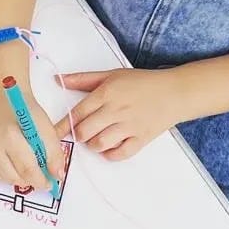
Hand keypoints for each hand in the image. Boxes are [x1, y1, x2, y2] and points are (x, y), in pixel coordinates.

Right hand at [0, 86, 63, 189]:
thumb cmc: (25, 112)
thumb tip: (58, 175)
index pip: (27, 169)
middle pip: (16, 177)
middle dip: (32, 182)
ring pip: (6, 179)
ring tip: (32, 171)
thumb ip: (54, 153)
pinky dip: (11, 173)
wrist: (3, 101)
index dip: (41, 180)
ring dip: (21, 179)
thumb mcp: (45, 128)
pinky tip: (18, 163)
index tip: (51, 184)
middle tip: (43, 179)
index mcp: (11, 136)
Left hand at [55, 68, 184, 159]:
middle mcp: (116, 110)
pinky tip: (110, 147)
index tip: (52, 134)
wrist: (176, 91)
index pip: (77, 114)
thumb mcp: (112, 75)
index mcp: (107, 93)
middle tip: (81, 133)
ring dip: (93, 145)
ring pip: (99, 144)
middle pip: (84, 132)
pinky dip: (110, 154)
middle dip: (78, 135)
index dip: (62, 127)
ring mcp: (129, 126)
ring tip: (96, 138)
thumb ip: (83, 79)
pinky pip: (119, 154)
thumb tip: (58, 80)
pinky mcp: (141, 139)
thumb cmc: (142, 82)